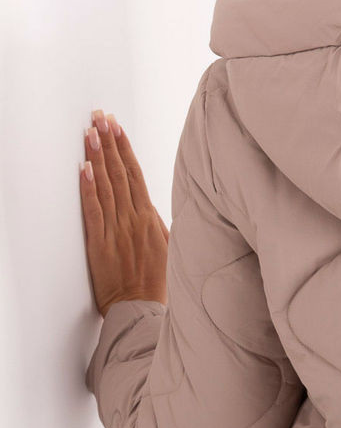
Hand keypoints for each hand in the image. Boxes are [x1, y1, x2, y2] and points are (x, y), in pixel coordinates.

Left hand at [80, 108, 168, 318]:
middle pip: (120, 173)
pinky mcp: (100, 243)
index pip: (136, 175)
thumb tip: (150, 208)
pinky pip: (94, 210)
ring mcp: (117, 230)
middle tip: (100, 118)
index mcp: (151, 219)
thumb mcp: (169, 249)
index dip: (125, 149)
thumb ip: (158, 225)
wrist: (143, 309)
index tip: (118, 128)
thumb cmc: (157, 284)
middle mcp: (134, 220)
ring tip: (91, 132)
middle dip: (110, 142)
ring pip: (106, 186)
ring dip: (98, 157)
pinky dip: (88, 188)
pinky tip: (83, 169)